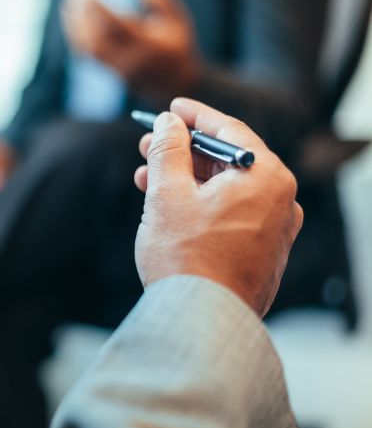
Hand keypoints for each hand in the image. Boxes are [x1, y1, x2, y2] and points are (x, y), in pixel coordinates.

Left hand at [61, 0, 200, 105]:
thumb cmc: (177, 47)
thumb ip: (162, 1)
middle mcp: (129, 58)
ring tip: (66, 6)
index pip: (114, 25)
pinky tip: (71, 23)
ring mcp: (118, 68)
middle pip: (96, 37)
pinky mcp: (111, 73)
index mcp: (146, 44)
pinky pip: (89, 57)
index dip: (96, 8)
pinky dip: (77, 39)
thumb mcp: (178, 21)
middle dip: (80, 14)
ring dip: (74, 26)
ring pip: (89, 48)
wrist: (175, 84)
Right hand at [134, 98, 303, 316]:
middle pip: (227, 160)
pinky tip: (167, 207)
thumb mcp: (167, 192)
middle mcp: (280, 200)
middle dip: (182, 152)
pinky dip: (199, 204)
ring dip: (185, 180)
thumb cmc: (186, 256)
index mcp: (267, 177)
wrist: (202, 321)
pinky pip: (230, 214)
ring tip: (146, 180)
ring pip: (225, 189)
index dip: (195, 115)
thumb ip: (168, 148)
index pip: (230, 130)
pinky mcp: (262, 253)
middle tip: (147, 146)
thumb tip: (168, 123)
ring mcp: (274, 230)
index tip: (171, 106)